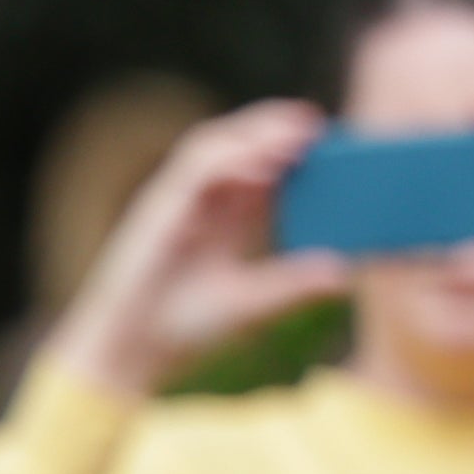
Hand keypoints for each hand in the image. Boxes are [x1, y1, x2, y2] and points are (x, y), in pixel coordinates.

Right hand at [43, 100, 350, 399]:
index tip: (326, 138)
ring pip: (211, 145)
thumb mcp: (249, 303)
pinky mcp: (157, 211)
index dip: (287, 146)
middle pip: (233, 143)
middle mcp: (196, 203)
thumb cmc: (180, 328)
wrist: (129, 352)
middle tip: (313, 122)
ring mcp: (173, 203)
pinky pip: (193, 171)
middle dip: (272, 125)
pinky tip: (262, 167)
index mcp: (221, 219)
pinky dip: (228, 161)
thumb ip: (290, 285)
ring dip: (252, 133)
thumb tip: (344, 275)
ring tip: (293, 131)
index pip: (256, 166)